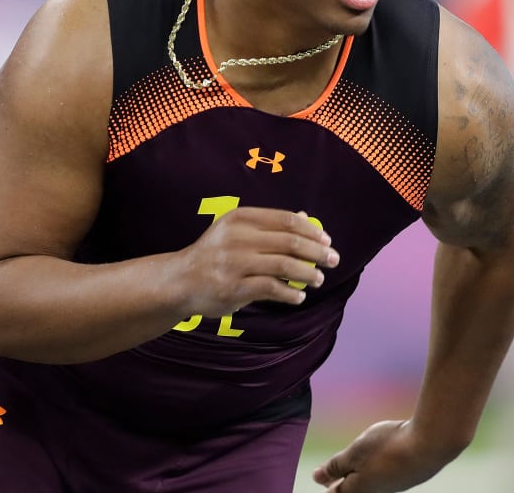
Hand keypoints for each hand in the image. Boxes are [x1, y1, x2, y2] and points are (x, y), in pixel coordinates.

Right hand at [174, 208, 339, 315]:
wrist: (180, 280)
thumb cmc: (215, 254)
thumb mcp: (237, 231)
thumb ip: (269, 225)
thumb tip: (305, 217)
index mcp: (241, 218)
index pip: (287, 220)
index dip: (312, 231)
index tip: (327, 241)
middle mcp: (238, 237)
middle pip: (290, 242)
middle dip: (317, 252)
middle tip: (333, 260)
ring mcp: (235, 263)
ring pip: (285, 265)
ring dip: (308, 273)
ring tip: (319, 279)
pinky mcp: (234, 288)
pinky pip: (272, 288)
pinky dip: (291, 293)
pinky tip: (299, 296)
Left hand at [312, 420, 457, 492]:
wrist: (430, 445)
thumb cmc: (389, 448)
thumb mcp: (354, 453)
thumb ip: (335, 465)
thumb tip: (317, 477)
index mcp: (359, 490)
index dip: (327, 483)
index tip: (319, 476)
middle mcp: (377, 491)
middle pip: (354, 490)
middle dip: (342, 482)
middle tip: (332, 476)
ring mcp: (396, 484)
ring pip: (372, 482)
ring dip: (362, 473)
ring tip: (354, 464)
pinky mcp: (410, 474)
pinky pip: (388, 474)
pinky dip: (379, 466)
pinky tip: (383, 457)